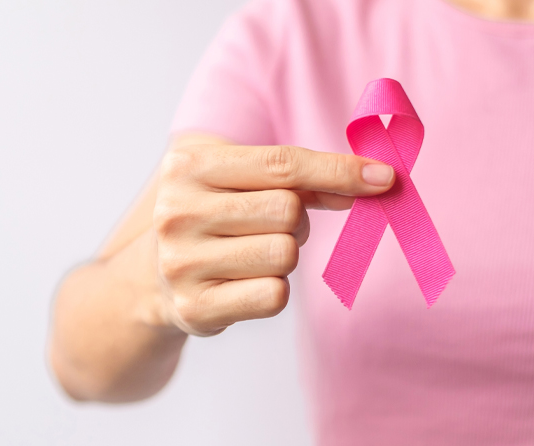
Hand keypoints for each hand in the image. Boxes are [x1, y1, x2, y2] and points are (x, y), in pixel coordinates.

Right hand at [153, 144, 394, 335]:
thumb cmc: (210, 219)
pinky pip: (274, 296)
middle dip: (296, 221)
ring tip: (254, 254)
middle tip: (272, 227)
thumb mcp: (239, 183)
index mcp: (188, 167)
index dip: (339, 170)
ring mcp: (182, 262)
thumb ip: (302, 179)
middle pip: (287, 211)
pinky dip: (275, 290)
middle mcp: (177, 212)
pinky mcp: (195, 307)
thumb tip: (372, 182)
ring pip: (284, 254)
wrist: (149, 279)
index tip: (384, 178)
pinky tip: (246, 283)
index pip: (281, 164)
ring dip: (285, 256)